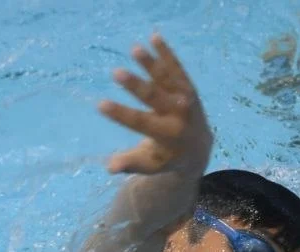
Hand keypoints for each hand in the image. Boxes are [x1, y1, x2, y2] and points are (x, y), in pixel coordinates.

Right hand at [99, 34, 212, 174]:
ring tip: (135, 48)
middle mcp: (178, 115)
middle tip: (117, 73)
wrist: (199, 148)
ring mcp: (186, 99)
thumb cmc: (166, 157)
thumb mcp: (149, 165)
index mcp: (167, 136)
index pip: (140, 123)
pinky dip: (166, 53)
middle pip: (155, 98)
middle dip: (135, 86)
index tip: (100, 105)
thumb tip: (110, 167)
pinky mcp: (188, 87)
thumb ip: (130, 164)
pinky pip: (176, 69)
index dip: (120, 114)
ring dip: (151, 63)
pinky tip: (154, 36)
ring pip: (167, 79)